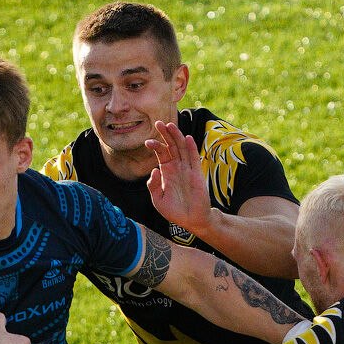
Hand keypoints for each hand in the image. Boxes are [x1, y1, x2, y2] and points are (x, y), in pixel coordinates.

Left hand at [145, 121, 216, 235]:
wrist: (191, 220)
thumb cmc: (174, 211)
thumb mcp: (158, 200)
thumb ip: (153, 186)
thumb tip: (153, 170)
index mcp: (167, 171)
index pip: (162, 153)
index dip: (155, 146)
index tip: (147, 142)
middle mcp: (177, 167)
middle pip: (172, 146)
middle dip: (165, 135)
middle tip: (158, 123)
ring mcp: (187, 169)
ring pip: (182, 149)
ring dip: (176, 137)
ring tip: (170, 125)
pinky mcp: (197, 174)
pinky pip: (194, 158)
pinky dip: (191, 148)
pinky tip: (187, 138)